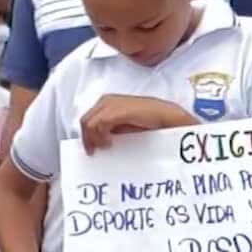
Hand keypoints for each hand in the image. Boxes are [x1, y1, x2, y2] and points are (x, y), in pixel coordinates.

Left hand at [79, 95, 193, 152]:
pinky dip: (100, 135)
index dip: (87, 134)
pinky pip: (98, 124)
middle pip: (85, 120)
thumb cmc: (150, 121)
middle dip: (87, 138)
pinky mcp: (116, 110)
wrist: (166, 116)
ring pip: (88, 123)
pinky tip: (109, 143)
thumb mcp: (125, 126)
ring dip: (93, 138)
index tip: (92, 148)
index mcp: (108, 102)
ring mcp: (110, 104)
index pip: (88, 118)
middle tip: (94, 151)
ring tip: (105, 146)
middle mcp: (107, 100)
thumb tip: (99, 140)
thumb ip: (112, 128)